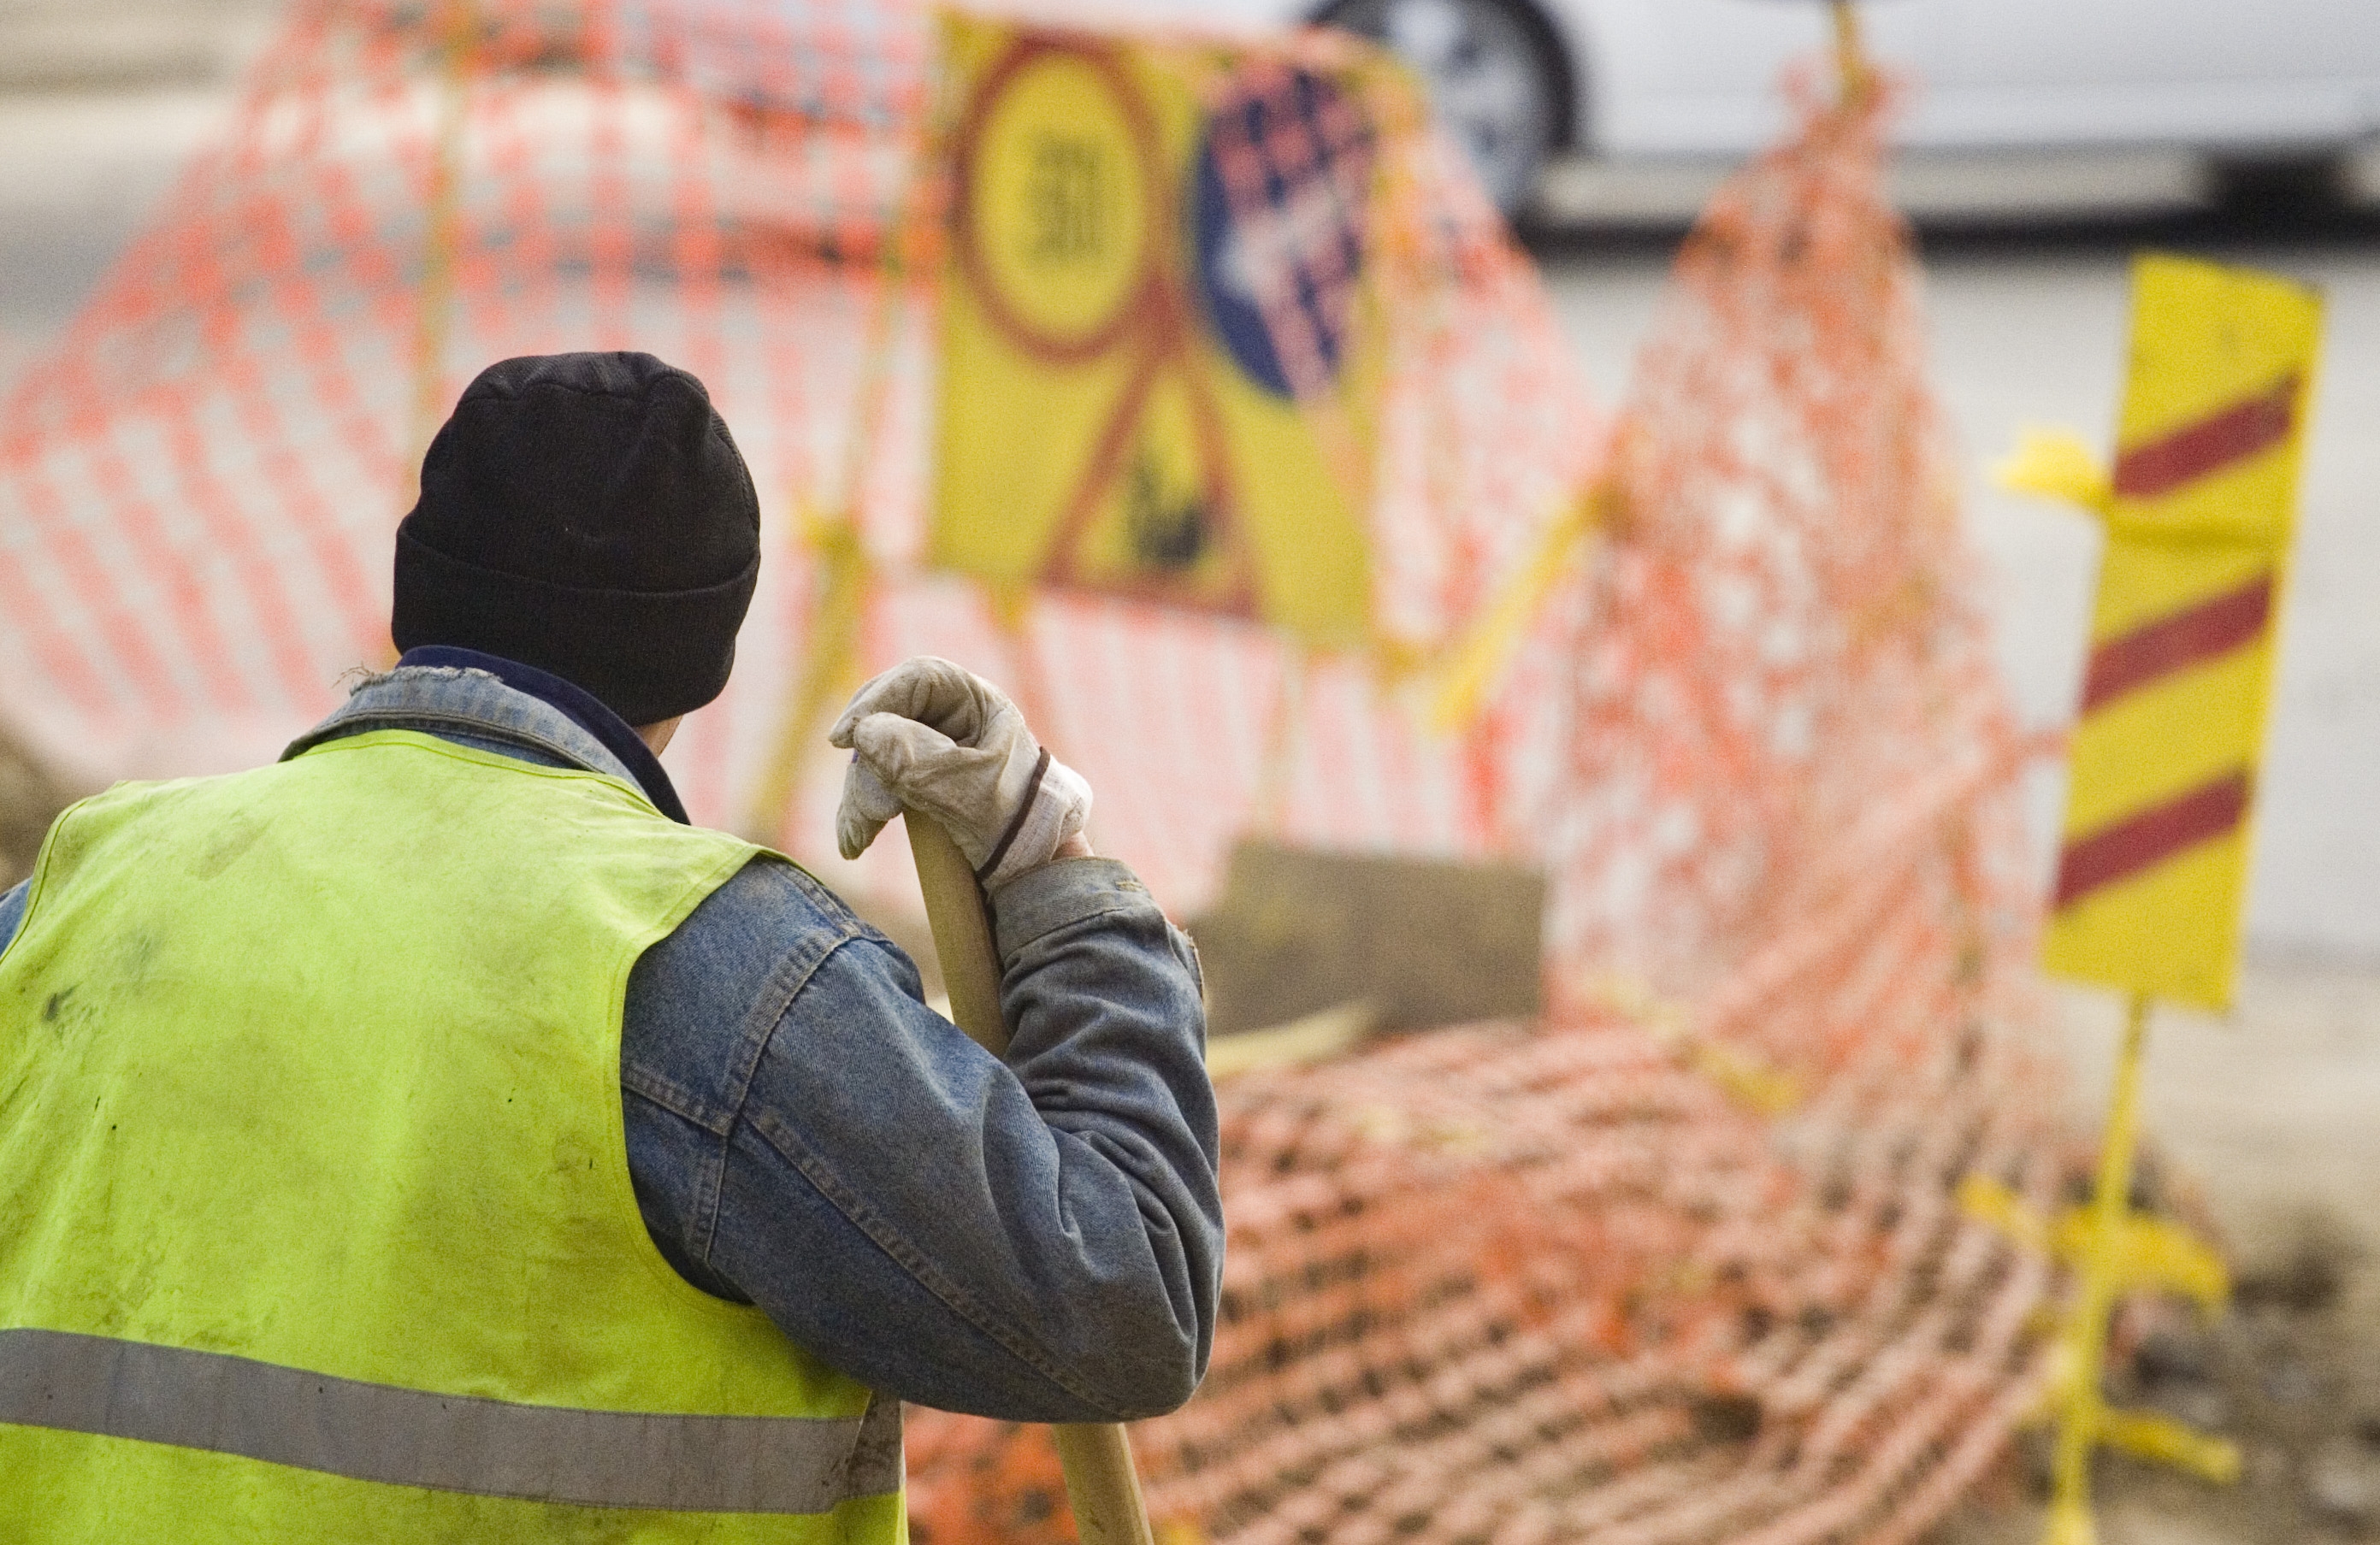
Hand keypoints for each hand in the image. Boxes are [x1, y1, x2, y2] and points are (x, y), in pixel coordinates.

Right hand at [828, 657, 1092, 888]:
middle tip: (872, 808)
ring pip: (875, 754)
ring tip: (859, 838)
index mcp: (977, 703)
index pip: (918, 680)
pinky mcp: (915, 780)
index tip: (844, 738)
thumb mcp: (970, 792)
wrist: (1036, 867)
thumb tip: (864, 734)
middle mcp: (951, 718)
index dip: (875, 701)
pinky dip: (862, 810)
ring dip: (862, 796)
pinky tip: (854, 842)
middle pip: (887, 716)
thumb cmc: (1018, 822)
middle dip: (869, 762)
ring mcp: (930, 747)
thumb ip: (920, 760)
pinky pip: (876, 784)